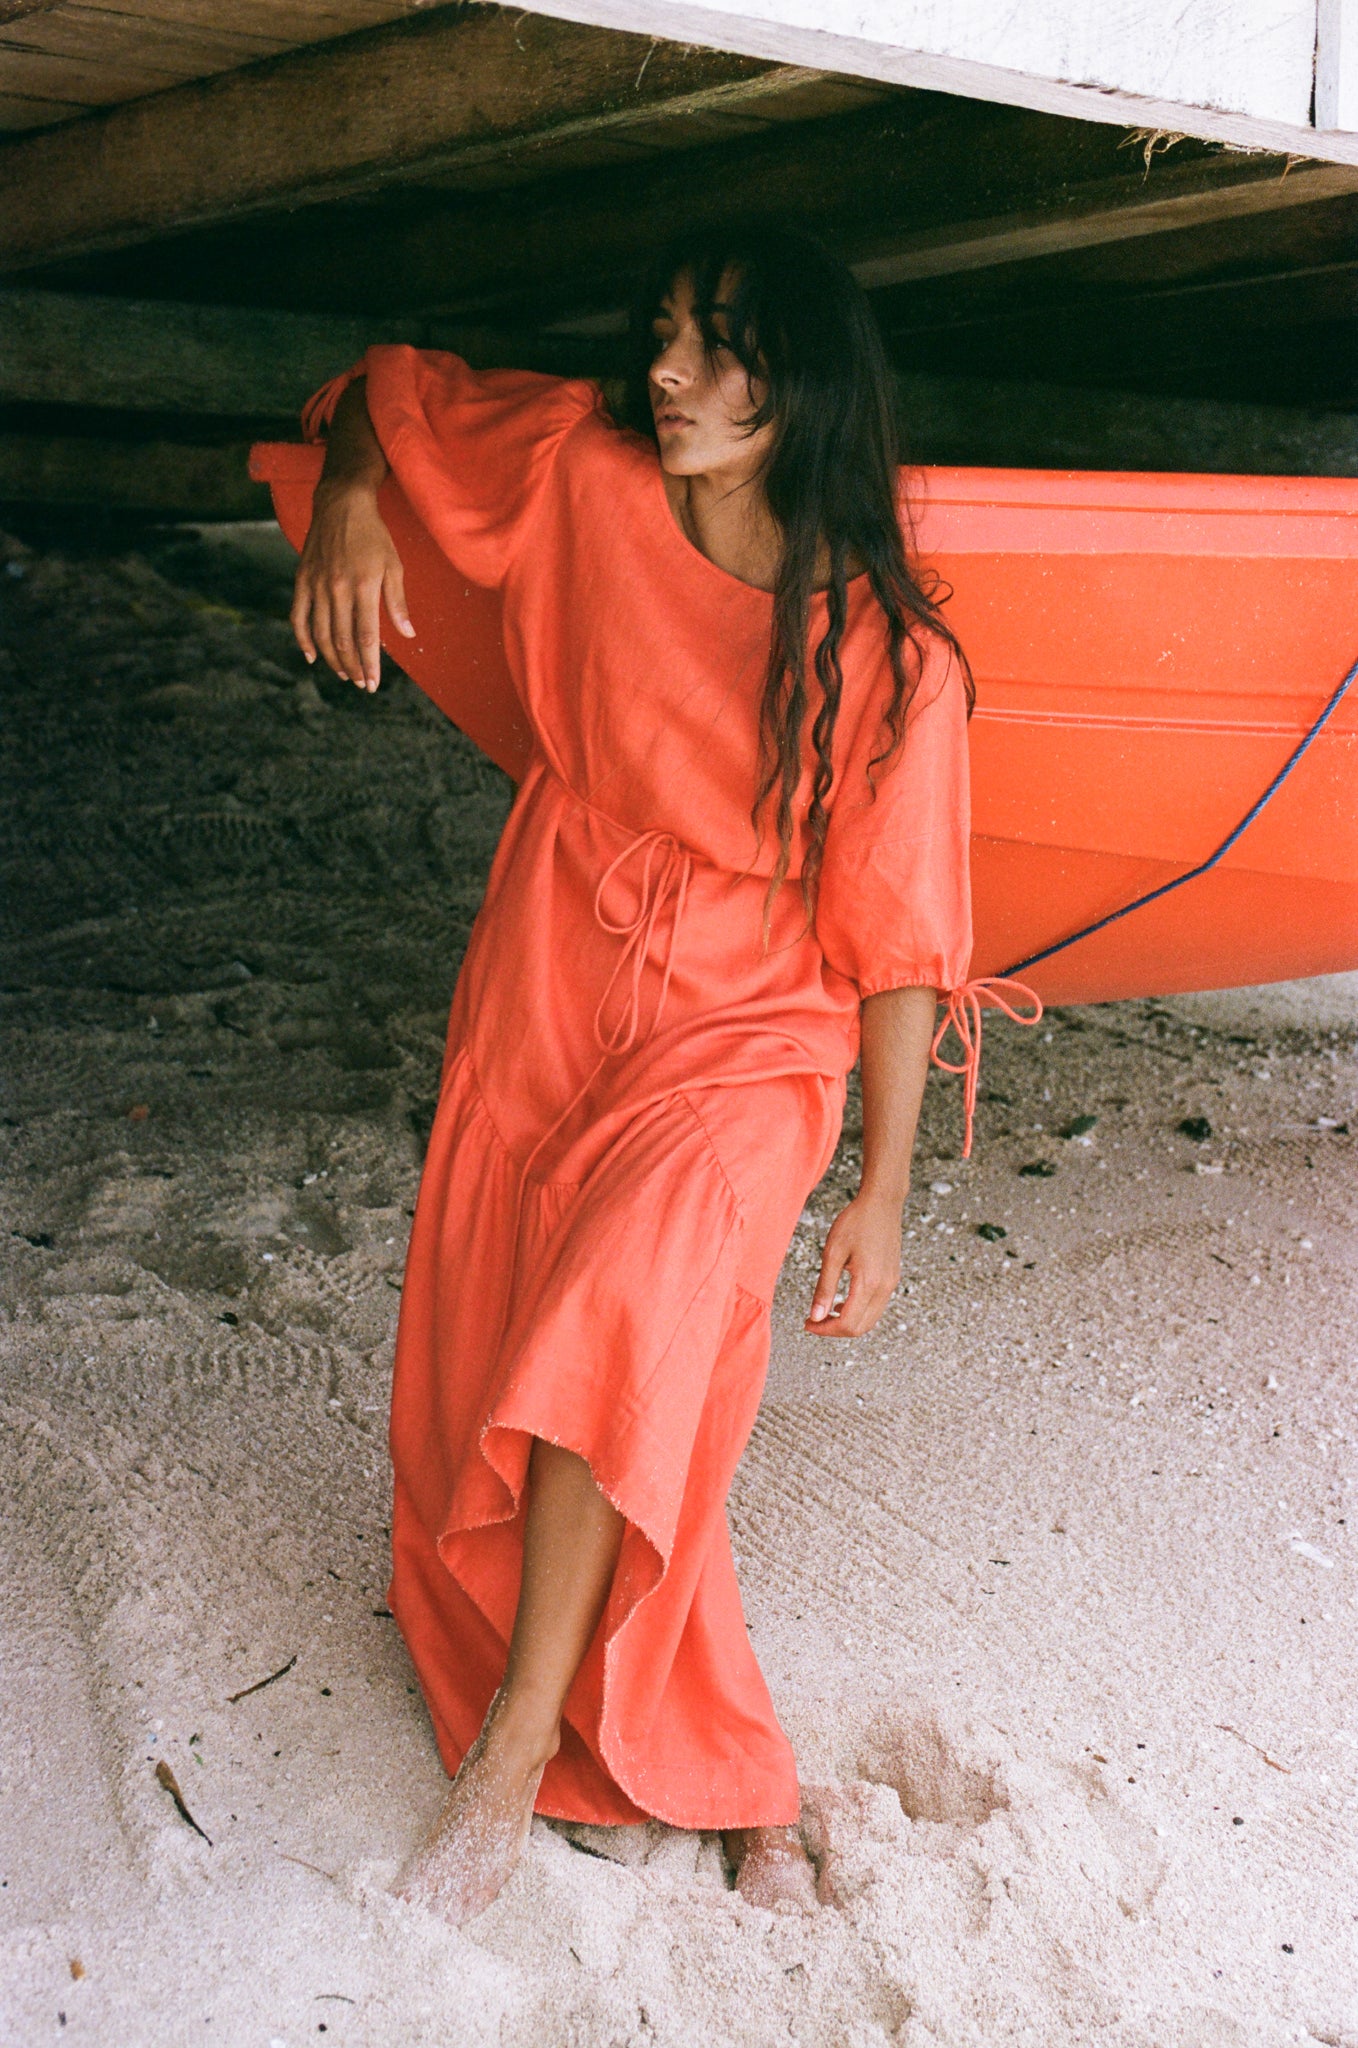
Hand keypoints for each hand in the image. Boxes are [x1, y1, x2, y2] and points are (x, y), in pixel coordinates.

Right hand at [289, 480, 413, 690]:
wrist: (341, 504)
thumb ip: (398, 603)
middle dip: (353, 667)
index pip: (366, 637)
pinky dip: (303, 639)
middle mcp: (338, 588)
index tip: (374, 683)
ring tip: (345, 674)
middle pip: (343, 641)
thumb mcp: (394, 566)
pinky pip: (298, 616)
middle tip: (362, 684)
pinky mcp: (303, 580)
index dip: (370, 664)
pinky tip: (312, 656)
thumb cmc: (373, 535)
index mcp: (364, 586)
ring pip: (322, 634)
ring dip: (333, 659)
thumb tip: (408, 634)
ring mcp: (317, 585)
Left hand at [805, 1190, 902, 1337]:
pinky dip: (858, 1312)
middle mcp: (885, 1288)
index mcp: (869, 1283)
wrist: (881, 1203)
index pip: (848, 1323)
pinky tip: (841, 1302)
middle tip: (813, 1321)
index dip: (825, 1329)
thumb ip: (825, 1288)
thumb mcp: (833, 1253)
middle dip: (835, 1330)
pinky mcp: (892, 1278)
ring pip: (870, 1320)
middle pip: (860, 1328)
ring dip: (847, 1322)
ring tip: (824, 1312)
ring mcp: (891, 1284)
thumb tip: (815, 1316)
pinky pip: (875, 1307)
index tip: (808, 1323)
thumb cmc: (855, 1222)